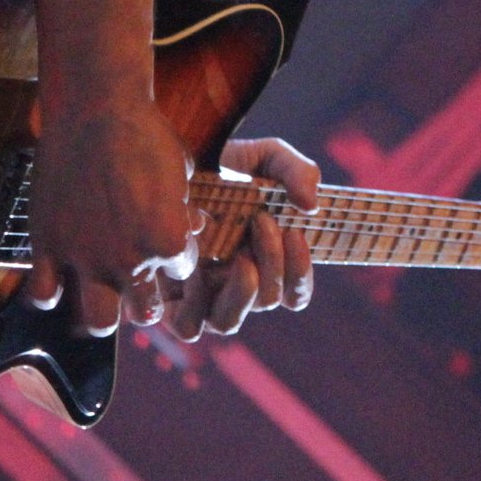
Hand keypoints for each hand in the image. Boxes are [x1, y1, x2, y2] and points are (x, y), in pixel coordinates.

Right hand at [24, 98, 197, 336]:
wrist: (95, 107)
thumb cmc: (144, 132)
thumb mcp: (179, 171)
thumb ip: (183, 208)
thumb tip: (191, 226)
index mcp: (167, 240)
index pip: (182, 271)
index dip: (177, 257)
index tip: (169, 241)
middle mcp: (128, 257)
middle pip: (145, 310)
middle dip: (147, 298)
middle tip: (140, 282)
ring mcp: (85, 256)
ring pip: (97, 320)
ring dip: (103, 310)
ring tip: (103, 293)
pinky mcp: (47, 245)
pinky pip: (42, 295)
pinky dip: (48, 293)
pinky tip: (56, 278)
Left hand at [162, 136, 317, 339]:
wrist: (169, 158)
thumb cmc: (222, 164)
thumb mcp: (266, 157)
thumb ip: (296, 172)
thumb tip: (311, 206)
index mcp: (265, 261)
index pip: (295, 293)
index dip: (301, 273)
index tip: (296, 235)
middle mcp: (236, 285)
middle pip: (266, 300)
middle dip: (271, 261)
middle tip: (262, 221)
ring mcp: (203, 296)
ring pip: (228, 322)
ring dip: (240, 290)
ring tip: (237, 255)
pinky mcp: (169, 300)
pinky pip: (187, 324)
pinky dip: (196, 303)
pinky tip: (196, 264)